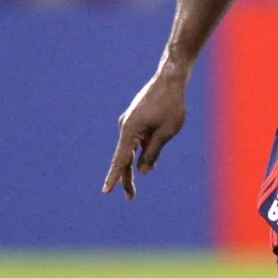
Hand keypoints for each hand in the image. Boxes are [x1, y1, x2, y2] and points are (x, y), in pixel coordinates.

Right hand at [103, 70, 188, 198]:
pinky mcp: (135, 119)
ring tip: (135, 187)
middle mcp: (125, 126)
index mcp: (130, 130)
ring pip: (130, 149)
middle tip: (130, 198)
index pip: (121, 160)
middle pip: (123, 158)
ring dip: (134, 166)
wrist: (170, 79)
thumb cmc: (171, 105)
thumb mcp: (166, 133)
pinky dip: (140, 152)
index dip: (114, 178)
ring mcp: (130, 122)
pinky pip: (135, 140)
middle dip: (126, 178)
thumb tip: (142, 171)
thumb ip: (152, 153)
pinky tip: (148, 164)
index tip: (106, 191)